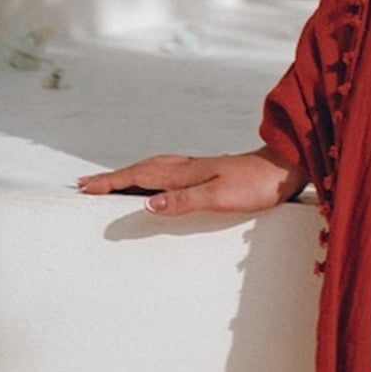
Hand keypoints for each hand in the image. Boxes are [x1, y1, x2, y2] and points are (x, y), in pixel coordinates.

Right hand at [76, 147, 306, 217]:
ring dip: (129, 175)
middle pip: (140, 169)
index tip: (84, 188)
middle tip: (85, 185)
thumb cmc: (256, 186)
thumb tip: (147, 203)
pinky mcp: (208, 173)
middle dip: (112, 178)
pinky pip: (167, 173)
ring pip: (153, 169)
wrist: (286, 169)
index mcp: (185, 173)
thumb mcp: (221, 196)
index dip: (111, 183)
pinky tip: (155, 185)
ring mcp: (198, 169)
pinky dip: (149, 177)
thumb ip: (184, 200)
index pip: (139, 177)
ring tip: (111, 184)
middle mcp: (187, 167)